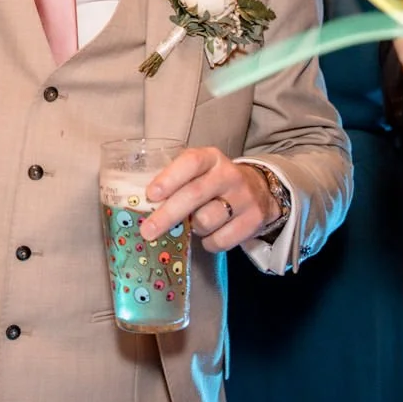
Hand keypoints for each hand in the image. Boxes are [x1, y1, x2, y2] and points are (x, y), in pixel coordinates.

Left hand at [139, 147, 275, 251]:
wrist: (259, 190)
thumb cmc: (215, 182)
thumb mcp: (199, 172)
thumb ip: (176, 181)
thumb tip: (143, 204)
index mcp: (211, 158)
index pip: (190, 163)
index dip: (169, 178)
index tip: (151, 195)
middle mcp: (229, 175)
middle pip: (194, 195)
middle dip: (167, 214)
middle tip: (148, 231)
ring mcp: (244, 198)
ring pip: (206, 220)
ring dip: (192, 228)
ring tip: (192, 224)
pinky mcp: (253, 220)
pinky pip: (221, 240)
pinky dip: (208, 243)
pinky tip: (209, 234)